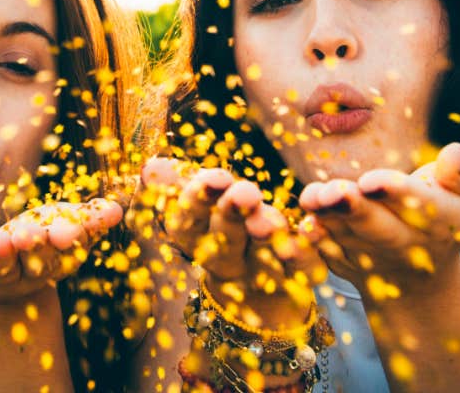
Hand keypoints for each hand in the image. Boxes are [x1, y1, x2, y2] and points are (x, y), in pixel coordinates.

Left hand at [0, 198, 122, 304]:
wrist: (1, 268)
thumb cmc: (40, 235)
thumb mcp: (64, 222)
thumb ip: (88, 219)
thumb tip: (116, 211)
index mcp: (59, 262)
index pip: (66, 251)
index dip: (66, 241)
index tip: (66, 231)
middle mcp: (31, 277)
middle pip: (33, 264)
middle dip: (30, 249)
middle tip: (24, 235)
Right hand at [141, 158, 326, 322]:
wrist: (257, 294)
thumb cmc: (222, 229)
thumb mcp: (198, 207)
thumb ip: (176, 186)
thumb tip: (149, 166)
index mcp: (196, 239)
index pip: (189, 220)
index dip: (198, 200)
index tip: (213, 177)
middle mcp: (225, 261)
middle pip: (225, 240)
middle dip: (232, 216)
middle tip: (244, 193)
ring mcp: (261, 275)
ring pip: (262, 256)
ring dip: (266, 237)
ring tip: (269, 218)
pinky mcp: (297, 281)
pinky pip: (303, 269)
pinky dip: (306, 253)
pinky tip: (310, 229)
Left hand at [298, 142, 459, 295]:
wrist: (420, 275)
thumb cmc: (445, 215)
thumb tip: (456, 152)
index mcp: (444, 224)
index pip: (423, 207)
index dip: (397, 193)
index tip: (373, 180)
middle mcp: (407, 246)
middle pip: (379, 228)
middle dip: (355, 210)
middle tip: (335, 192)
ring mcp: (373, 258)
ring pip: (347, 237)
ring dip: (328, 219)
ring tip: (313, 197)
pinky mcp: (344, 263)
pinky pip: (325, 254)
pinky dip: (312, 242)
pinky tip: (301, 224)